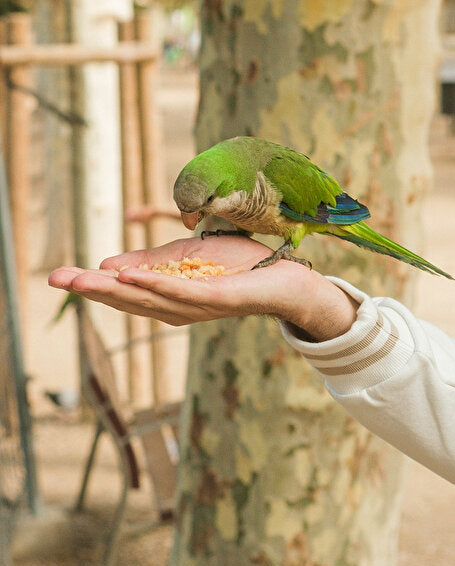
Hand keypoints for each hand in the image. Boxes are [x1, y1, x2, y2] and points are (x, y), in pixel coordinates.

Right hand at [48, 234, 358, 340]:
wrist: (287, 278)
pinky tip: (130, 276)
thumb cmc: (239, 267)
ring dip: (114, 288)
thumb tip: (107, 265)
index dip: (90, 285)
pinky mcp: (218, 299)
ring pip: (148, 298)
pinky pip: (182, 292)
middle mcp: (178, 308)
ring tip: (84, 277)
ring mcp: (197, 306)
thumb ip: (150, 262)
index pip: (123, 292)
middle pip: (128, 298)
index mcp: (169, 298)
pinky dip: (155, 284)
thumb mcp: (187, 257)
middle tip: (56, 279)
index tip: (57, 277)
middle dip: (91, 289)